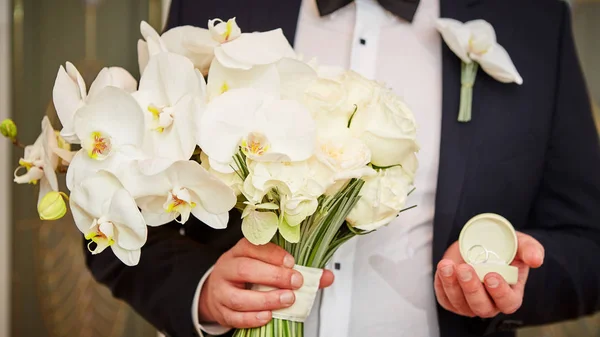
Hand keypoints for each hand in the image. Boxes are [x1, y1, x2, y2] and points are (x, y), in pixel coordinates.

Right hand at [198, 238, 334, 327]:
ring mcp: (221, 290)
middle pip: (245, 269)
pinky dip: (252, 318)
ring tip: (287, 300)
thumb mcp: (267, 266)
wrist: (219, 291)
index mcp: (240, 251)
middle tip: (295, 282)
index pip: (253, 246)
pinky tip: (268, 317)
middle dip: (273, 276)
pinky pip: (234, 316)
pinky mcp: (220, 310)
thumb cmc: (248, 276)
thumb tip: (326, 276)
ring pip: (238, 296)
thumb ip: (298, 271)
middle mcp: (228, 268)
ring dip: (265, 299)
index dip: (273, 254)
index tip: (292, 262)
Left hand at [434, 232, 543, 317]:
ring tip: (447, 265)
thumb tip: (536, 260)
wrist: (479, 243)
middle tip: (466, 269)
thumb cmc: (504, 248)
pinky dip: (441, 283)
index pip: (507, 302)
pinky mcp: (451, 299)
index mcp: (510, 294)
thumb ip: (530, 249)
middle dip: (472, 289)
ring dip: (452, 284)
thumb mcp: (519, 243)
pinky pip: (444, 297)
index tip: (491, 276)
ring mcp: (469, 303)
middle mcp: (490, 303)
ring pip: (460, 303)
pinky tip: (442, 268)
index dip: (500, 293)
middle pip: (481, 306)